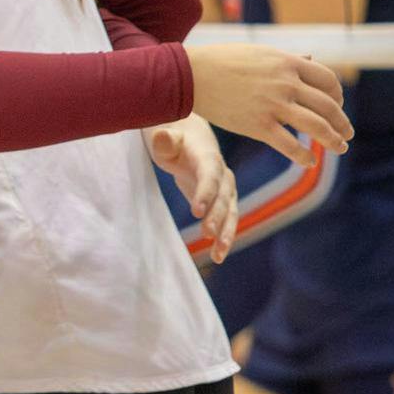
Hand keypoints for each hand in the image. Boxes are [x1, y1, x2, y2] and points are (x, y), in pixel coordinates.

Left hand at [147, 115, 238, 262]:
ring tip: (219, 255)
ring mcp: (226, 190)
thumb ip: (165, 140)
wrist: (192, 138)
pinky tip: (217, 257)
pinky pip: (226, 221)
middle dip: (216, 216)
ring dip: (226, 233)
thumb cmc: (173, 139)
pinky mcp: (222, 202)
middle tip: (206, 233)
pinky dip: (223, 238)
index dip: (205, 193)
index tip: (196, 211)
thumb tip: (163, 138)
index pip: (209, 176)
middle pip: (223, 198)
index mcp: (208, 157)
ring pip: (230, 213)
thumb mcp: (164, 136)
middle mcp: (223, 175)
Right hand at [187, 44, 350, 165]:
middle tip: (346, 133)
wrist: (189, 74)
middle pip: (328, 106)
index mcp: (288, 63)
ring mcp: (272, 105)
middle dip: (341, 122)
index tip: (336, 105)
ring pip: (316, 126)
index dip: (337, 95)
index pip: (328, 81)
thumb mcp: (260, 52)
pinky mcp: (256, 125)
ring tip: (339, 148)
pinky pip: (288, 145)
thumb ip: (288, 59)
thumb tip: (311, 58)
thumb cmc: (221, 60)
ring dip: (333, 140)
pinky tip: (309, 162)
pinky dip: (303, 156)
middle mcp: (286, 84)